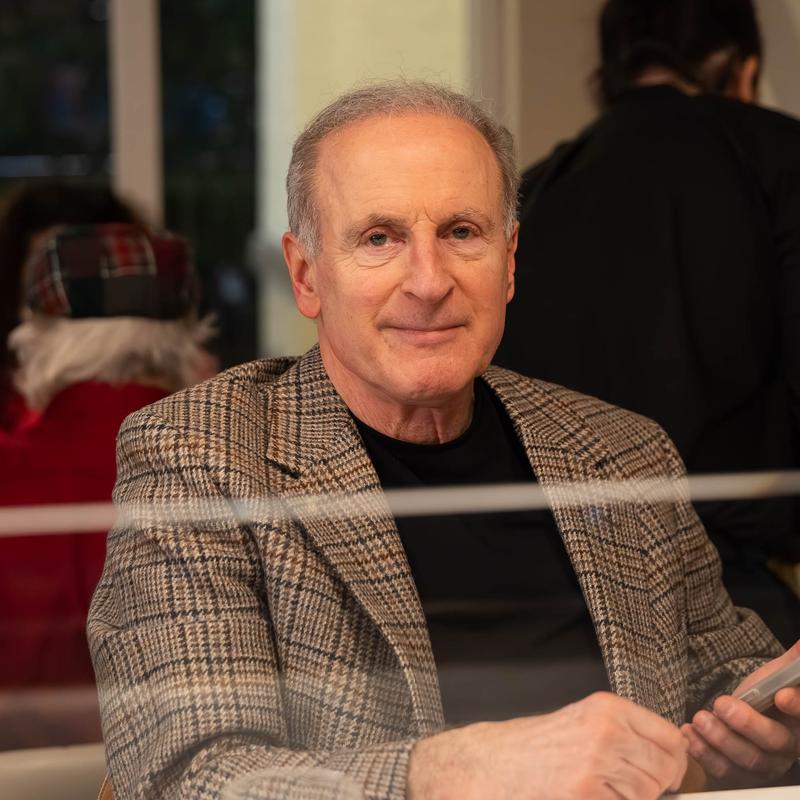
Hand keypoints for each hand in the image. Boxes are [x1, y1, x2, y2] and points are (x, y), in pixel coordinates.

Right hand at [407, 691, 687, 799]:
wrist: (490, 765)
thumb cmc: (534, 748)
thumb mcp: (582, 724)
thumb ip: (624, 734)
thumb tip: (672, 758)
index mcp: (607, 709)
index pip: (670, 738)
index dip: (673, 762)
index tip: (665, 774)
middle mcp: (606, 732)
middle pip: (665, 771)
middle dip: (653, 787)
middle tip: (625, 788)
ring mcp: (596, 765)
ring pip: (647, 795)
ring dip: (630, 799)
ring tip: (599, 791)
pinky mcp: (584, 794)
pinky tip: (586, 796)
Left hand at [683, 640, 799, 787]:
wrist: (742, 715)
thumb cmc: (764, 694)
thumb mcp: (778, 674)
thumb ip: (792, 662)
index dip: (797, 706)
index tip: (780, 695)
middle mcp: (787, 748)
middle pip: (774, 742)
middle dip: (747, 724)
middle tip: (721, 704)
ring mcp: (764, 766)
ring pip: (748, 760)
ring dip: (720, 740)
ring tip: (700, 719)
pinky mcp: (739, 776)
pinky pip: (725, 773)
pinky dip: (705, 754)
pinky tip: (689, 735)